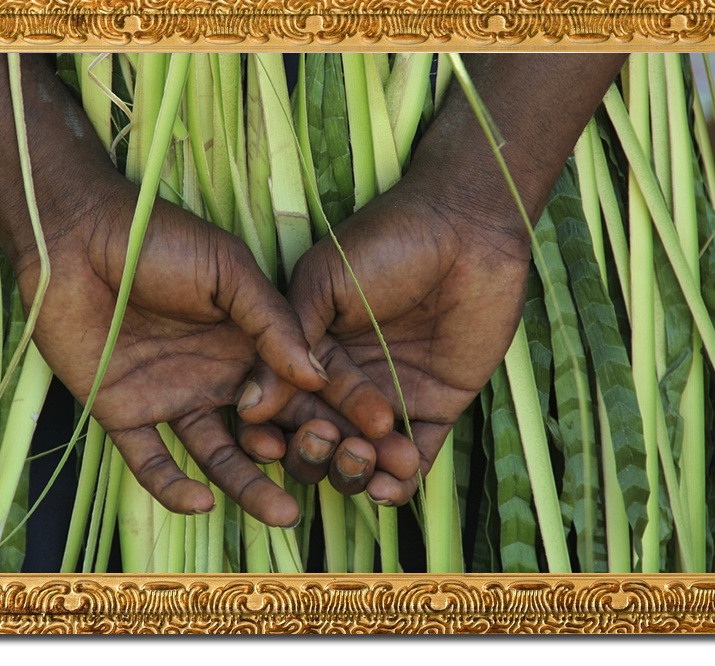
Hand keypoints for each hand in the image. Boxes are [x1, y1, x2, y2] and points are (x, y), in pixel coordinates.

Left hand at [0, 53, 354, 526]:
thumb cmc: (157, 238)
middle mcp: (217, 374)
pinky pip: (152, 462)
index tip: (384, 432)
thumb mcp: (228, 270)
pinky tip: (204, 502)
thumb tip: (318, 374)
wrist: (74, 233)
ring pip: (220, 455)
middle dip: (310, 455)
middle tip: (350, 479)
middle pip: (270, 428)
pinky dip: (174, 487)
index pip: (301, 383)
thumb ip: (270, 321)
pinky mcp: (124, 412)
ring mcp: (172, 396)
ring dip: (251, 485)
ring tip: (286, 513)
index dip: (342, 408)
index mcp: (247, 339)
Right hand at [238, 173, 530, 503]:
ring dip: (356, 472)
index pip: (284, 404)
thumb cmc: (387, 240)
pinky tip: (391, 486)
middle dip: (315, 453)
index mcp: (313, 349)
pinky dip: (402, 481)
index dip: (272, 431)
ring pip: (363, 456)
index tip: (266, 445)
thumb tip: (248, 405)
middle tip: (326, 440)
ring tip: (363, 459)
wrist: (466, 227)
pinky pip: (414, 455)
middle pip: (319, 437)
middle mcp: (347, 379)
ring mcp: (391, 395)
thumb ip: (291, 342)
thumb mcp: (324, 283)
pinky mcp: (436, 406)